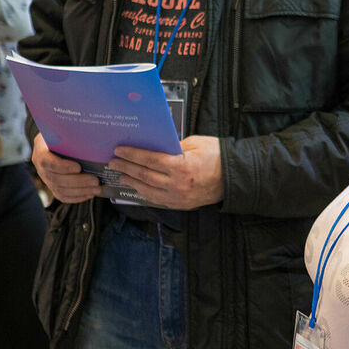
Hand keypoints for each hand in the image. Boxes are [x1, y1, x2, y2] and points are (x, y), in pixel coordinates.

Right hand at [32, 133, 100, 203]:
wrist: (51, 143)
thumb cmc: (59, 136)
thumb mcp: (60, 131)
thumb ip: (69, 135)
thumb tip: (91, 135)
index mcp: (41, 152)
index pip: (48, 162)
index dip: (63, 167)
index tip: (78, 167)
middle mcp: (41, 168)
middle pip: (57, 179)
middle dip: (78, 182)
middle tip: (95, 180)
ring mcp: (46, 179)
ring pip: (61, 190)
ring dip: (81, 191)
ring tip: (96, 189)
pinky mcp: (53, 187)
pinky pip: (63, 196)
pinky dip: (77, 197)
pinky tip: (90, 194)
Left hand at [109, 136, 223, 208]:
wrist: (234, 178)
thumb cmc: (217, 156)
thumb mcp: (195, 143)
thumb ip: (174, 146)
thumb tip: (155, 148)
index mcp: (181, 166)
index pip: (149, 160)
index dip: (132, 155)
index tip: (119, 150)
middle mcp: (177, 184)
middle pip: (144, 175)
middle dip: (126, 167)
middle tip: (114, 162)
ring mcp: (178, 197)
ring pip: (147, 190)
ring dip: (132, 181)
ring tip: (121, 174)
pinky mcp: (181, 204)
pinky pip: (157, 199)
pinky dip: (144, 193)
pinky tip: (137, 187)